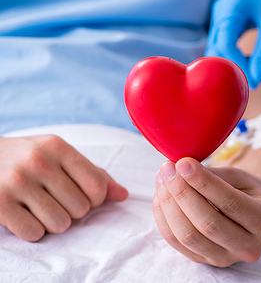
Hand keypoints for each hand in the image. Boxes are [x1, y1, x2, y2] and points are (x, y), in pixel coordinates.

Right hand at [0, 135, 128, 240]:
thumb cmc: (27, 157)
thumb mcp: (58, 155)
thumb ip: (91, 173)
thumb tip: (123, 195)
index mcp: (58, 147)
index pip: (98, 185)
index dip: (97, 198)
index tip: (84, 195)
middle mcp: (38, 162)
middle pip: (81, 208)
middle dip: (73, 210)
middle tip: (56, 200)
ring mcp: (17, 182)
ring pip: (61, 224)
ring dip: (54, 222)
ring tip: (41, 207)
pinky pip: (35, 234)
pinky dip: (33, 231)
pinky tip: (24, 215)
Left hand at [152, 158, 260, 266]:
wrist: (252, 214)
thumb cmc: (246, 190)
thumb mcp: (241, 176)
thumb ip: (215, 175)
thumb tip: (181, 168)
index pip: (230, 203)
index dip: (203, 183)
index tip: (183, 163)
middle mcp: (250, 247)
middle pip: (207, 224)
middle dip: (182, 193)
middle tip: (167, 168)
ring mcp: (227, 258)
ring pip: (189, 236)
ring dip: (169, 205)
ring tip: (162, 179)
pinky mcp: (206, 262)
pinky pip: (177, 243)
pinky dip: (164, 218)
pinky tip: (161, 196)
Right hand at [206, 0, 260, 87]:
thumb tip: (257, 79)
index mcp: (230, 7)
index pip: (225, 43)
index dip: (236, 64)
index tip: (251, 80)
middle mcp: (222, 12)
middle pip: (217, 47)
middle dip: (232, 66)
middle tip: (250, 82)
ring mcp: (225, 17)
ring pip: (220, 48)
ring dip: (234, 63)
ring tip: (252, 75)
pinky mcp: (232, 23)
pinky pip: (228, 45)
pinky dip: (237, 57)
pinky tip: (251, 64)